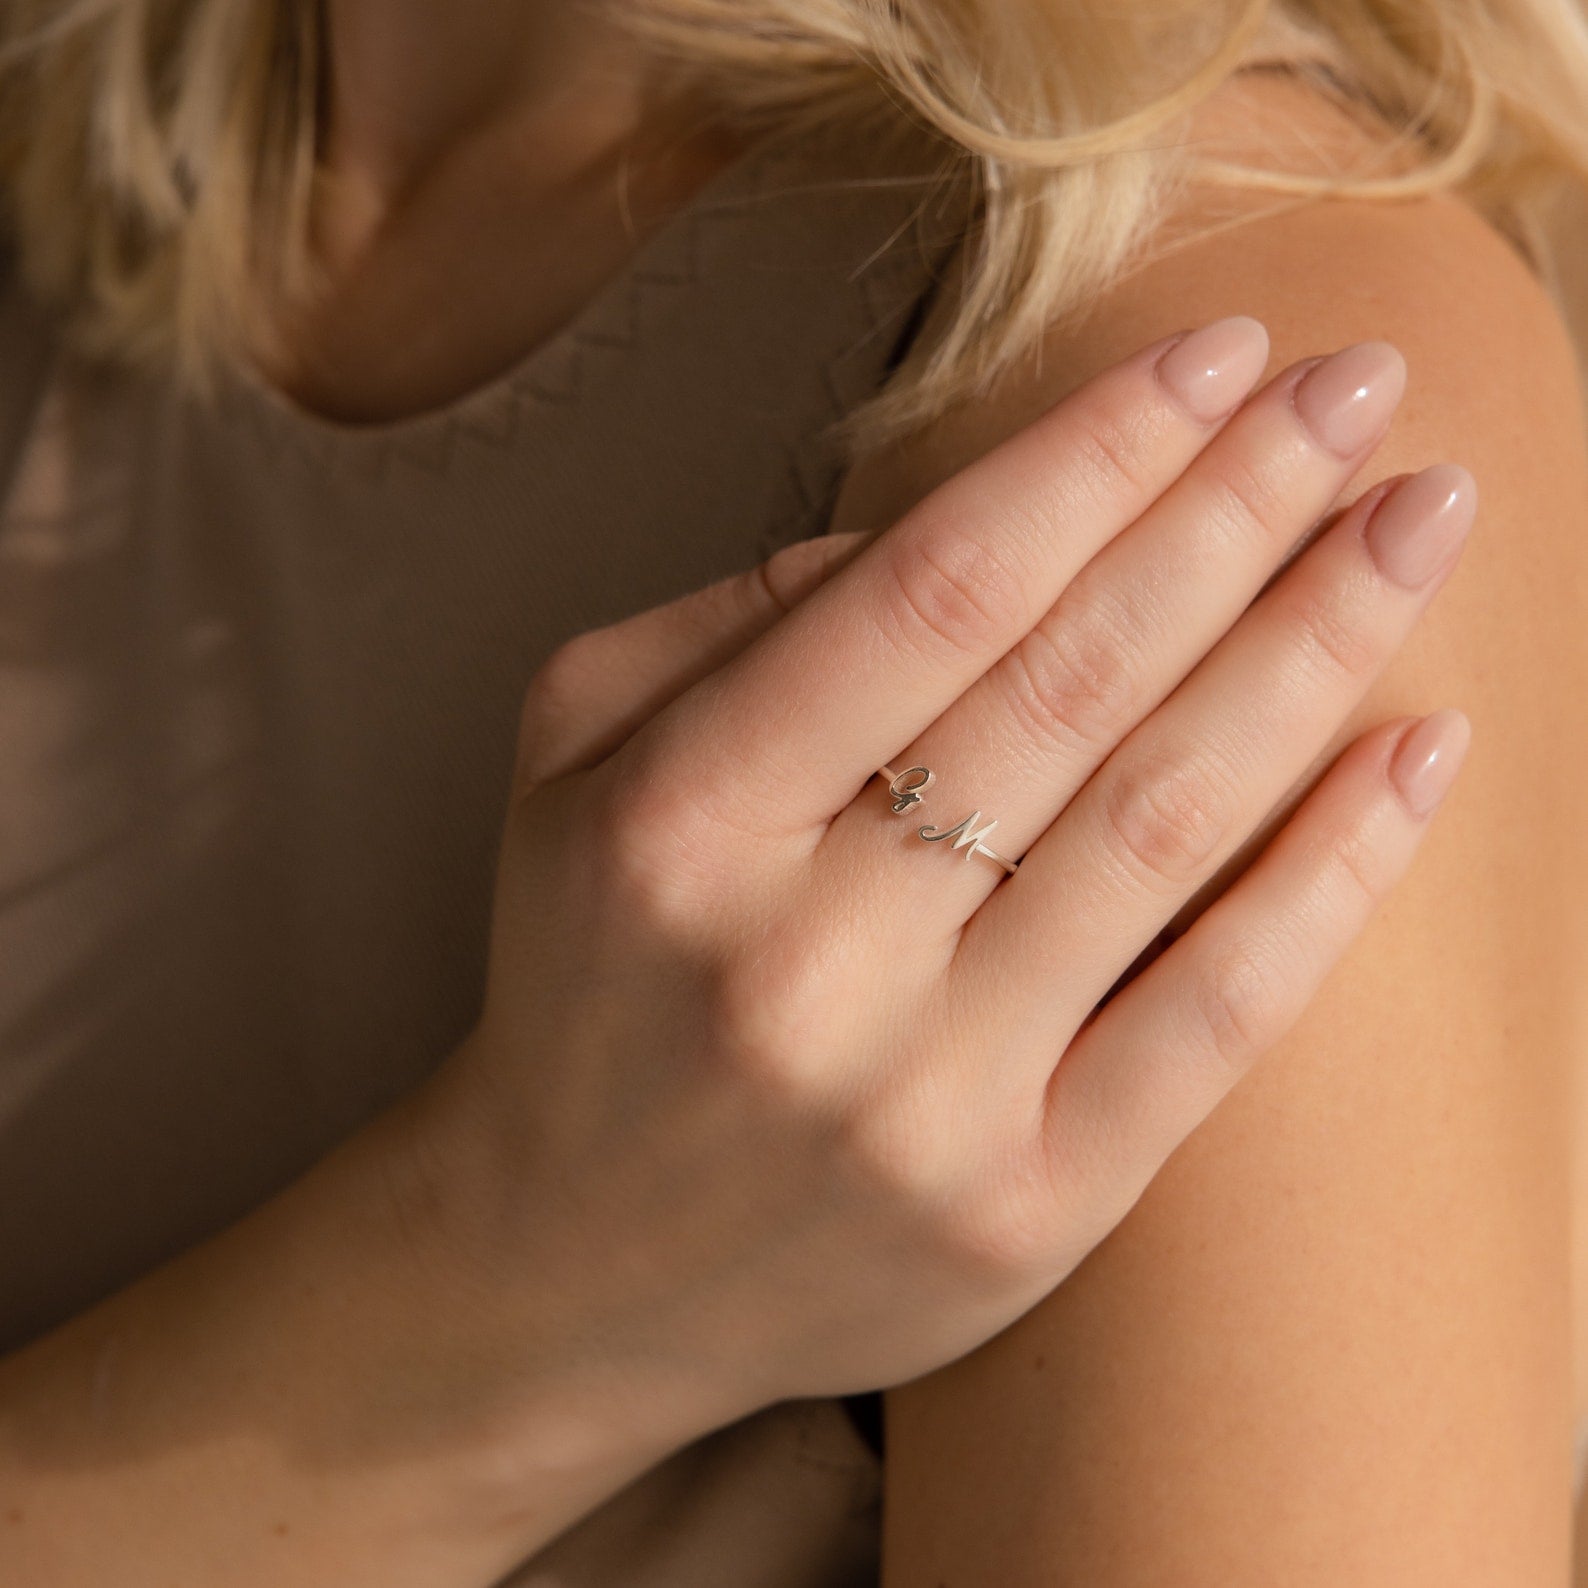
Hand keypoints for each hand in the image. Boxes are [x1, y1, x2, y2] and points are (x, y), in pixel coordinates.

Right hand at [410, 314, 1474, 1453]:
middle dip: (1235, 509)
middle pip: (1070, 687)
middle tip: (1361, 385)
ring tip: (1419, 519)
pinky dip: (1335, 875)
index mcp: (679, 826)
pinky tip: (1422, 747)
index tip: (1217, 353)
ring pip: (1163, 828)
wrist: (572, 1270)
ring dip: (1314, 647)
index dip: (1093, 456)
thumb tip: (944, 531)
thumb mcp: (571, 769)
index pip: (931, 596)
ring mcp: (925, 1099)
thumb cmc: (588, 982)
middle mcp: (801, 961)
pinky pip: (1214, 1020)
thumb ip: (725, 621)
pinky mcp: (1026, 1208)